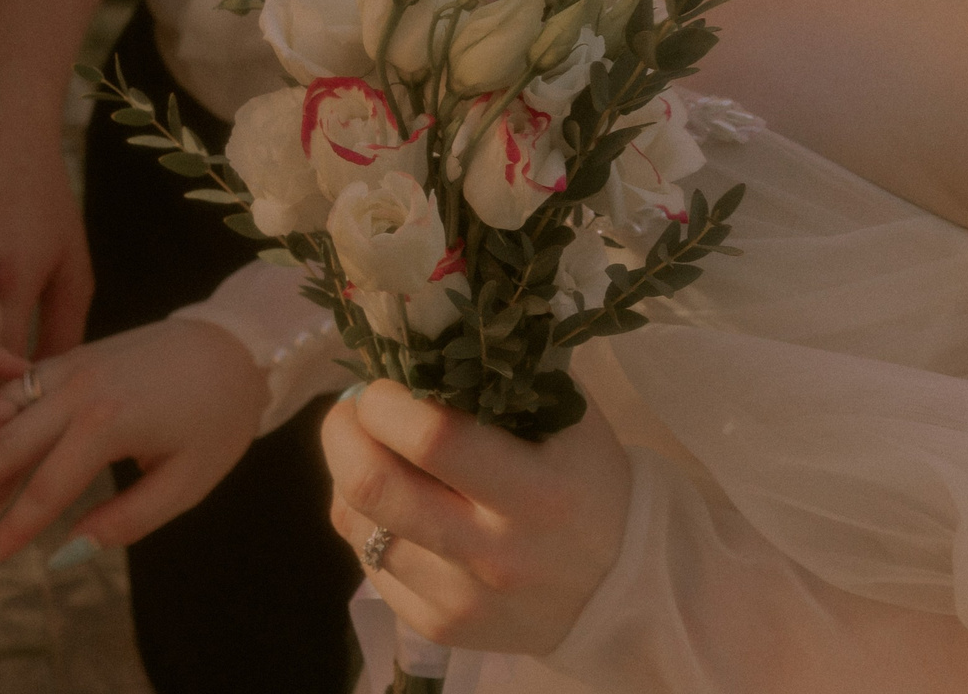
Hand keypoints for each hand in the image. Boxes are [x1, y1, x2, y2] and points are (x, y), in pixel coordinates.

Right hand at [0, 318, 265, 561]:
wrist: (234, 342)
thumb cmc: (218, 418)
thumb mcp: (186, 481)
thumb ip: (127, 519)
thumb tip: (67, 553)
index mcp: (107, 422)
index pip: (46, 487)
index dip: (13, 528)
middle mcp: (77, 388)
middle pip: (3, 441)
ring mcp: (69, 365)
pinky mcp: (69, 354)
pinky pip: (14, 384)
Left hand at [321, 381, 633, 655]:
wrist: (625, 587)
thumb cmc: (588, 482)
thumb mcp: (568, 418)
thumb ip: (500, 377)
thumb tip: (415, 340)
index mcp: (536, 492)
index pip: (431, 437)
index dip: (385, 401)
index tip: (381, 385)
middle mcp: (495, 554)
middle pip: (373, 486)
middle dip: (342, 434)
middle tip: (352, 413)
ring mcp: (462, 599)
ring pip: (356, 526)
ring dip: (346, 476)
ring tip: (370, 455)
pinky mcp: (439, 628)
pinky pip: (368, 565)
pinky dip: (367, 526)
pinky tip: (395, 508)